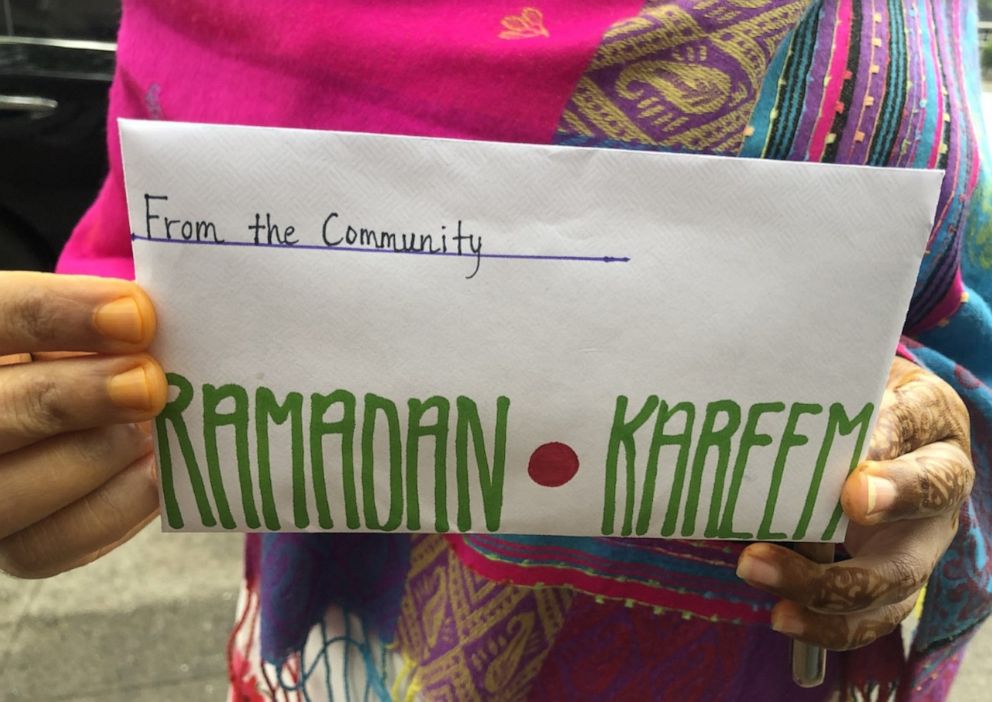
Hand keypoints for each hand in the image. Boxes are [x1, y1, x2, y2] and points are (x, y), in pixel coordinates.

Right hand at [0, 271, 166, 577]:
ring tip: (154, 431)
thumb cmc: (94, 354)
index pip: (0, 316)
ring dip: (101, 455)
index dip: (58, 314)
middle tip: (151, 384)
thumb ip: (109, 321)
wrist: (82, 414)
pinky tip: (158, 473)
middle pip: (1, 411)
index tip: (135, 316)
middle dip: (81, 397)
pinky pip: (51, 544)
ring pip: (18, 487)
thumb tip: (157, 323)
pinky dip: (116, 507)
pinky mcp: (12, 544)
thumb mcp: (87, 324)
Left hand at [736, 356, 973, 649]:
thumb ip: (818, 394)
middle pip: (928, 505)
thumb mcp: (838, 378)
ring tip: (755, 567)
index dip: (888, 451)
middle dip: (882, 511)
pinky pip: (871, 618)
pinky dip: (826, 626)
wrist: (869, 427)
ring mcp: (920, 540)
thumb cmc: (845, 397)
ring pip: (896, 577)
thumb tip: (768, 414)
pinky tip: (781, 617)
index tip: (853, 479)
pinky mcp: (893, 583)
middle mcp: (939, 483)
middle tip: (841, 506)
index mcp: (930, 416)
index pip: (917, 424)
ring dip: (827, 584)